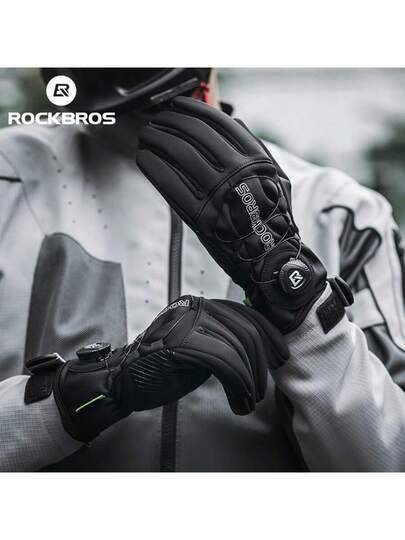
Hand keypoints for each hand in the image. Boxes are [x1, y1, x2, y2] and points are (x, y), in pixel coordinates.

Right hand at [25, 295, 287, 441]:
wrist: (123, 381)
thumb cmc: (160, 369)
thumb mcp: (197, 346)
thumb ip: (220, 340)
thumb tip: (255, 348)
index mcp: (199, 305)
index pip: (243, 313)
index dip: (268, 335)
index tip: (280, 356)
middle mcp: (195, 307)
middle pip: (245, 329)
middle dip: (262, 361)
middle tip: (263, 388)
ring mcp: (188, 323)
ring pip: (238, 347)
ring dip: (250, 379)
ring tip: (248, 400)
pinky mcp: (183, 343)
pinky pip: (225, 362)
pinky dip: (238, 385)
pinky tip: (239, 401)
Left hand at [136, 97, 327, 332]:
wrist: (269, 256)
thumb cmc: (273, 219)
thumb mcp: (278, 177)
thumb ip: (257, 149)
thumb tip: (234, 121)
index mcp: (255, 160)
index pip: (217, 122)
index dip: (192, 109)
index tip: (178, 106)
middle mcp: (236, 174)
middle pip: (193, 134)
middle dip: (168, 122)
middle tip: (156, 121)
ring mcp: (217, 195)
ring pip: (178, 155)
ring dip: (157, 140)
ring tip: (147, 136)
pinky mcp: (200, 216)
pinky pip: (169, 184)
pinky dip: (153, 167)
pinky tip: (145, 159)